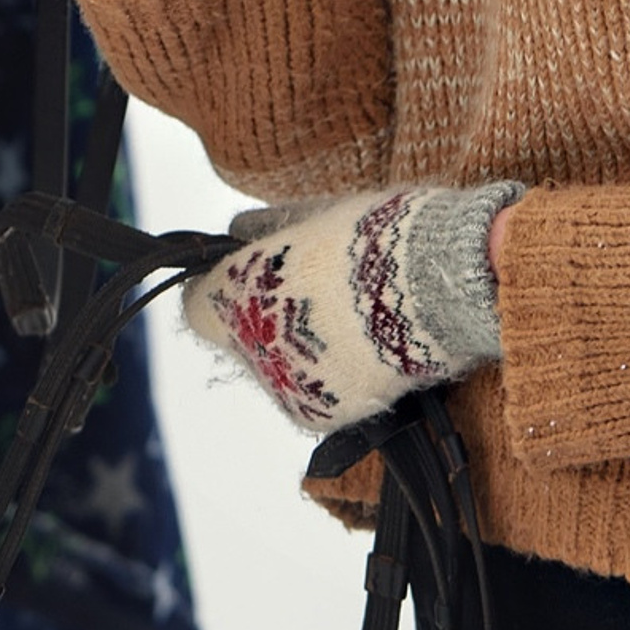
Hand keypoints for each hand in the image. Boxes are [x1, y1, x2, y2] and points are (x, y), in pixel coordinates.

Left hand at [186, 182, 523, 433]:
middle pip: (239, 340)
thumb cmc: (375, 235)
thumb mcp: (315, 215)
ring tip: (350, 319)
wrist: (432, 282)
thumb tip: (241, 230)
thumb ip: (270, 229)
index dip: (222, 286)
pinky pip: (311, 393)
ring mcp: (283, 387)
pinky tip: (365, 345)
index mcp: (235, 294)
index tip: (247, 273)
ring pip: (275, 371)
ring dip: (297, 350)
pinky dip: (330, 374)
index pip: (197, 305)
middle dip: (263, 319)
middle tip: (315, 293)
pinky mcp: (320, 414)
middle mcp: (248, 348)